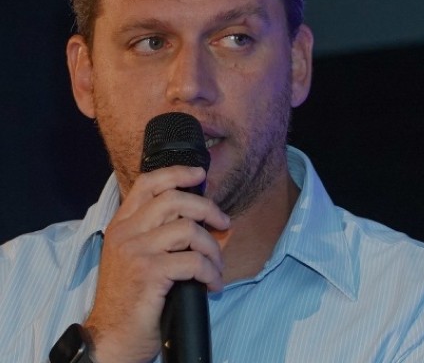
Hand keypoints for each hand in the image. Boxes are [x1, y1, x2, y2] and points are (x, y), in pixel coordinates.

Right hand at [85, 166, 230, 362]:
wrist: (113, 336)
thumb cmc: (130, 298)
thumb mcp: (135, 257)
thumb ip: (154, 233)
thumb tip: (195, 216)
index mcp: (121, 226)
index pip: (148, 184)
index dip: (177, 173)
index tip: (200, 174)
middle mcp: (126, 234)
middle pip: (175, 200)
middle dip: (208, 209)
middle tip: (224, 224)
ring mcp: (136, 252)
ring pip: (189, 229)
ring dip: (212, 249)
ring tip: (215, 267)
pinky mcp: (149, 273)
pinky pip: (194, 261)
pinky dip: (210, 272)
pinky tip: (212, 285)